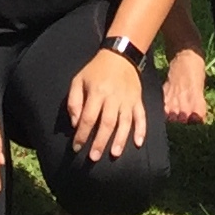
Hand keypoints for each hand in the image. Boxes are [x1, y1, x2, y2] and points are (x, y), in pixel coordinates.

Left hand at [65, 47, 147, 161]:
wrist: (120, 56)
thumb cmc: (95, 71)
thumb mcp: (78, 80)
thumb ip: (73, 101)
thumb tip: (76, 124)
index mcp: (97, 91)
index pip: (88, 118)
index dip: (82, 134)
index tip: (76, 147)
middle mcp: (113, 97)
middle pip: (107, 123)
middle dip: (100, 142)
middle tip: (94, 158)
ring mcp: (128, 99)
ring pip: (125, 122)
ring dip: (120, 140)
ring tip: (114, 154)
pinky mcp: (138, 100)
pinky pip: (141, 116)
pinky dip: (141, 130)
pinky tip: (139, 143)